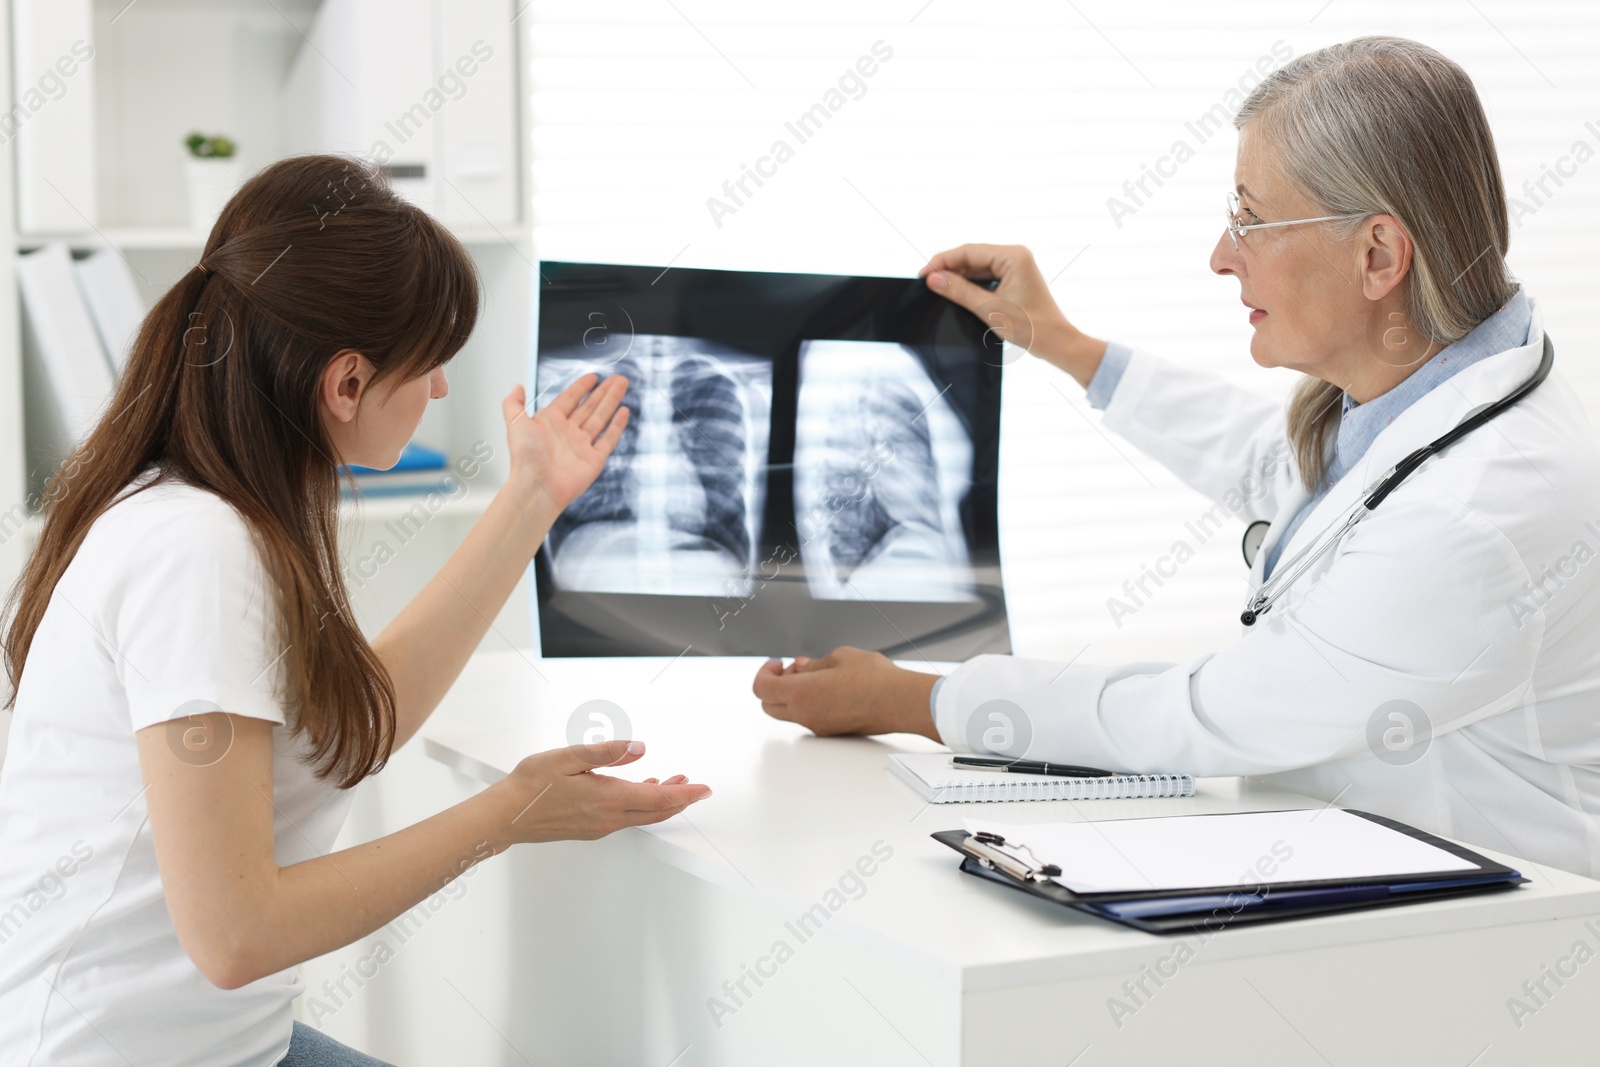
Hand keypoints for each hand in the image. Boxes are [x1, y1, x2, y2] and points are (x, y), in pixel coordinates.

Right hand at [498, 740, 710, 843]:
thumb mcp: (568, 758)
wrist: (504, 816)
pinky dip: (641, 807)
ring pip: (642, 817)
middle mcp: (607, 818)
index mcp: (607, 799)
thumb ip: (607, 752)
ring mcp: (598, 827)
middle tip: (697, 787)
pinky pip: (625, 819)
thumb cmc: (530, 786)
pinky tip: (638, 792)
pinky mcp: (589, 829)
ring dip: (662, 802)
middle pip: (656, 812)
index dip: (685, 793)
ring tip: (674, 784)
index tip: (704, 788)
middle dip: (680, 799)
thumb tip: (640, 747)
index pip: (659, 798)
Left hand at [502, 373, 629, 510]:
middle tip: (617, 378)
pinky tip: (624, 412)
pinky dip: (617, 426)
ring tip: (623, 385)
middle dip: (603, 391)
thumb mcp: (515, 423)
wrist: (537, 486)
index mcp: (550, 422)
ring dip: (612, 401)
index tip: (593, 376)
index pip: (570, 399)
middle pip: (589, 406)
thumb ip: (514, 403)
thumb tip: (517, 386)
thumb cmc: (525, 458)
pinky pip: (608, 439)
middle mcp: (567, 432)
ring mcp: (582, 446)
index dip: (581, 387)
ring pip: (601, 418)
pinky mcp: (594, 460)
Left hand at [751, 647, 940, 740]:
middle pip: (768, 705)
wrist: (901, 702)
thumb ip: (813, 663)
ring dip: (791, 695)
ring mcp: (818, 726)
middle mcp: (805, 714)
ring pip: (788, 713)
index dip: (764, 672)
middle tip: (791, 670)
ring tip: (815, 676)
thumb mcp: (840, 657)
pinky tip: (828, 688)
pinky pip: (807, 718)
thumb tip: (801, 667)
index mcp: (801, 693)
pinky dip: (807, 703)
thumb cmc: (875, 678)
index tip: (777, 663)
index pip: (761, 688)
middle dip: (773, 685)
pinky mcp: (831, 731)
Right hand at [917, 244, 1105, 386]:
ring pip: (977, 266)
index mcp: (1013, 256)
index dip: (942, 262)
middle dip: (949, 269)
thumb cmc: (1030, 326)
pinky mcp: (1014, 278)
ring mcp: (1015, 266)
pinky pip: (986, 276)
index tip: (923, 274)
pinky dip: (970, 284)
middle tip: (926, 283)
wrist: (1055, 342)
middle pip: (972, 256)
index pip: (968, 251)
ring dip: (958, 277)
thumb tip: (933, 279)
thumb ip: (959, 291)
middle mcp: (1015, 255)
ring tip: (938, 289)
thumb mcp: (989, 308)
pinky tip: (956, 292)